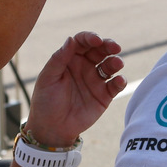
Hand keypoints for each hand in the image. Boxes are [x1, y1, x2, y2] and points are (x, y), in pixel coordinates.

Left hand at [23, 31, 125, 146]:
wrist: (52, 128)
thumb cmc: (46, 101)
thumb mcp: (48, 78)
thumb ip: (59, 58)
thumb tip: (71, 39)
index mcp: (70, 59)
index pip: (82, 42)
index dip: (90, 38)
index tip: (96, 40)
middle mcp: (85, 67)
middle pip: (100, 50)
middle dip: (109, 46)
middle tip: (115, 47)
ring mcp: (96, 81)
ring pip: (110, 65)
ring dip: (116, 62)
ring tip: (117, 64)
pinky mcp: (104, 95)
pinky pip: (116, 85)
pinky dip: (121, 81)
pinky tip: (120, 80)